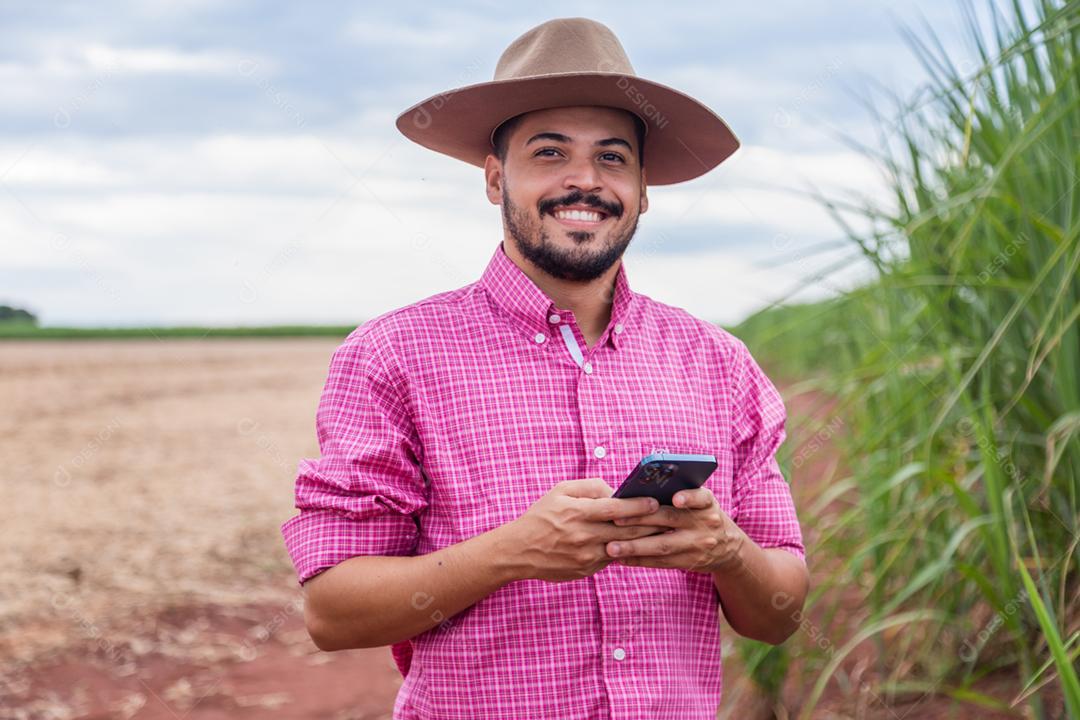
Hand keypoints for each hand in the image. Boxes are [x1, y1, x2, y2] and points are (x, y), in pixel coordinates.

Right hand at [506, 478, 667, 582]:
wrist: (518, 551)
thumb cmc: (541, 516)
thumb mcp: (560, 492)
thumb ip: (589, 487)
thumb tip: (615, 491)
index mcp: (578, 513)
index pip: (615, 509)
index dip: (638, 506)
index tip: (656, 502)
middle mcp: (584, 536)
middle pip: (626, 531)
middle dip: (650, 524)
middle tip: (669, 518)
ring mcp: (586, 556)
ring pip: (623, 548)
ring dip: (643, 541)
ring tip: (661, 533)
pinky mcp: (586, 570)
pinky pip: (611, 559)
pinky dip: (625, 551)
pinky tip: (638, 546)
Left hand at [605, 487, 744, 572]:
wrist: (727, 546)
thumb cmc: (701, 515)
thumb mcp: (700, 502)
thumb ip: (678, 493)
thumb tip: (638, 492)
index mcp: (706, 503)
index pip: (701, 497)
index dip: (689, 497)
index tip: (675, 499)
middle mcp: (704, 523)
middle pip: (671, 519)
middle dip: (641, 519)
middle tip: (616, 521)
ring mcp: (697, 545)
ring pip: (663, 545)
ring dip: (635, 547)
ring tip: (612, 548)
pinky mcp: (690, 562)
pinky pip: (662, 562)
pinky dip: (640, 560)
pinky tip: (621, 558)